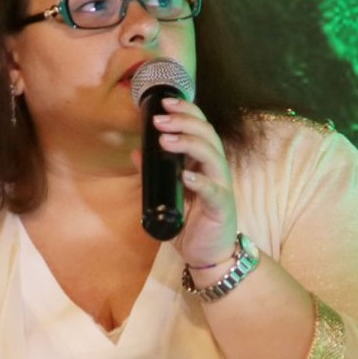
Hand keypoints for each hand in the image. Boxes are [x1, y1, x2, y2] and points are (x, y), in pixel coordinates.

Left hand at [151, 97, 238, 272]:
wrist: (208, 255)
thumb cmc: (191, 222)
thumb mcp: (166, 194)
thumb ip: (153, 173)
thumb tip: (135, 151)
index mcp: (204, 162)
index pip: (200, 127)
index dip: (185, 112)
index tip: (163, 104)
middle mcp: (216, 169)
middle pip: (207, 135)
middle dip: (184, 123)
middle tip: (160, 120)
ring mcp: (221, 186)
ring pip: (212, 156)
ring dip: (189, 144)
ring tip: (165, 140)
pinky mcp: (222, 207)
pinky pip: (213, 190)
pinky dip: (200, 181)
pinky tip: (186, 176)